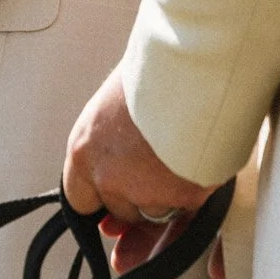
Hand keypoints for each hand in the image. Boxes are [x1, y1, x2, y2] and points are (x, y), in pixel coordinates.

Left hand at [63, 70, 209, 275]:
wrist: (195, 66)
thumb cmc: (158, 72)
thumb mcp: (116, 106)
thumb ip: (111, 145)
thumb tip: (117, 178)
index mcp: (85, 150)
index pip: (80, 200)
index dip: (101, 200)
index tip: (113, 202)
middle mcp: (108, 177)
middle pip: (121, 211)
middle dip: (139, 201)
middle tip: (160, 168)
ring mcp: (145, 191)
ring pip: (157, 212)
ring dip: (170, 194)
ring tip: (183, 152)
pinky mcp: (182, 197)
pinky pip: (189, 208)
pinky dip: (196, 191)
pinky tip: (199, 158)